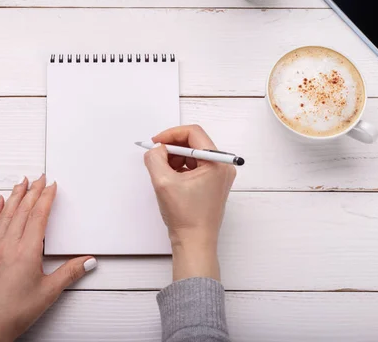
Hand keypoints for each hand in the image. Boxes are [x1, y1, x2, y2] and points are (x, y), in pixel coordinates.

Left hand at [0, 175, 96, 341]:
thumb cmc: (15, 312)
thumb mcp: (49, 292)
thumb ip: (69, 273)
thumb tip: (87, 261)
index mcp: (26, 251)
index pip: (38, 216)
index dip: (46, 198)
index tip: (51, 186)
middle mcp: (8, 245)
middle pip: (22, 210)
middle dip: (32, 191)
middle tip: (38, 177)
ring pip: (5, 214)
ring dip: (14, 196)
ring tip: (20, 182)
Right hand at [143, 125, 235, 281]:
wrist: (194, 243)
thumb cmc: (186, 218)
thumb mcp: (163, 182)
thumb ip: (155, 158)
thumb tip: (156, 148)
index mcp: (216, 163)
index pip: (193, 133)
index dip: (171, 134)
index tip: (156, 143)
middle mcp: (222, 167)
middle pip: (194, 143)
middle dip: (171, 147)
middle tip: (156, 156)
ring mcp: (218, 176)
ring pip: (192, 155)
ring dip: (174, 159)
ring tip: (163, 173)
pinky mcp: (211, 184)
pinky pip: (194, 167)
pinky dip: (179, 169)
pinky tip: (170, 181)